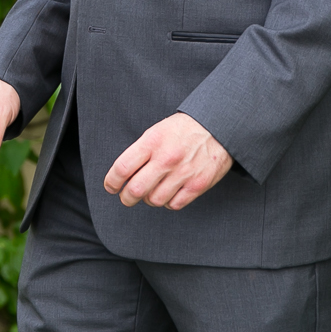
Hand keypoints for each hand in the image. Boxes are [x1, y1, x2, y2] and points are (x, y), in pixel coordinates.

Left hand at [103, 113, 232, 210]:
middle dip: (126, 198)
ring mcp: (183, 173)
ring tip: (151, 192)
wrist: (219, 126)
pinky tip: (168, 193)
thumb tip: (123, 175)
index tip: (111, 187)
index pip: (122, 168)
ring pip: (154, 200)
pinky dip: (168, 203)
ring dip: (148, 200)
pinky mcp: (198, 185)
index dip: (112, 182)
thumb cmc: (183, 129)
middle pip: (135, 190)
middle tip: (126, 197)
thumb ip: (141, 152)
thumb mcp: (157, 131)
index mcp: (152, 141)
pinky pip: (174, 205)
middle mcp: (166, 158)